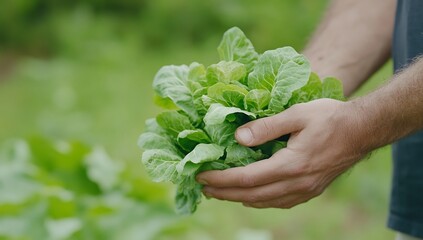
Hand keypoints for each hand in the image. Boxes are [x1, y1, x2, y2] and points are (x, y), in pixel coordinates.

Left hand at [196, 99, 365, 208]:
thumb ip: (266, 127)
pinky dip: (260, 200)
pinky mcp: (311, 190)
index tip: (201, 176)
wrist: (363, 130)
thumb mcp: (297, 114)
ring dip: (240, 199)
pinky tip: (252, 196)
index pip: (246, 178)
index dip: (221, 179)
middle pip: (252, 196)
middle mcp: (297, 183)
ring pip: (265, 202)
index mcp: (291, 165)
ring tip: (222, 193)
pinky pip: (279, 202)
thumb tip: (238, 138)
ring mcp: (305, 190)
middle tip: (204, 188)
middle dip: (224, 193)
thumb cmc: (330, 118)